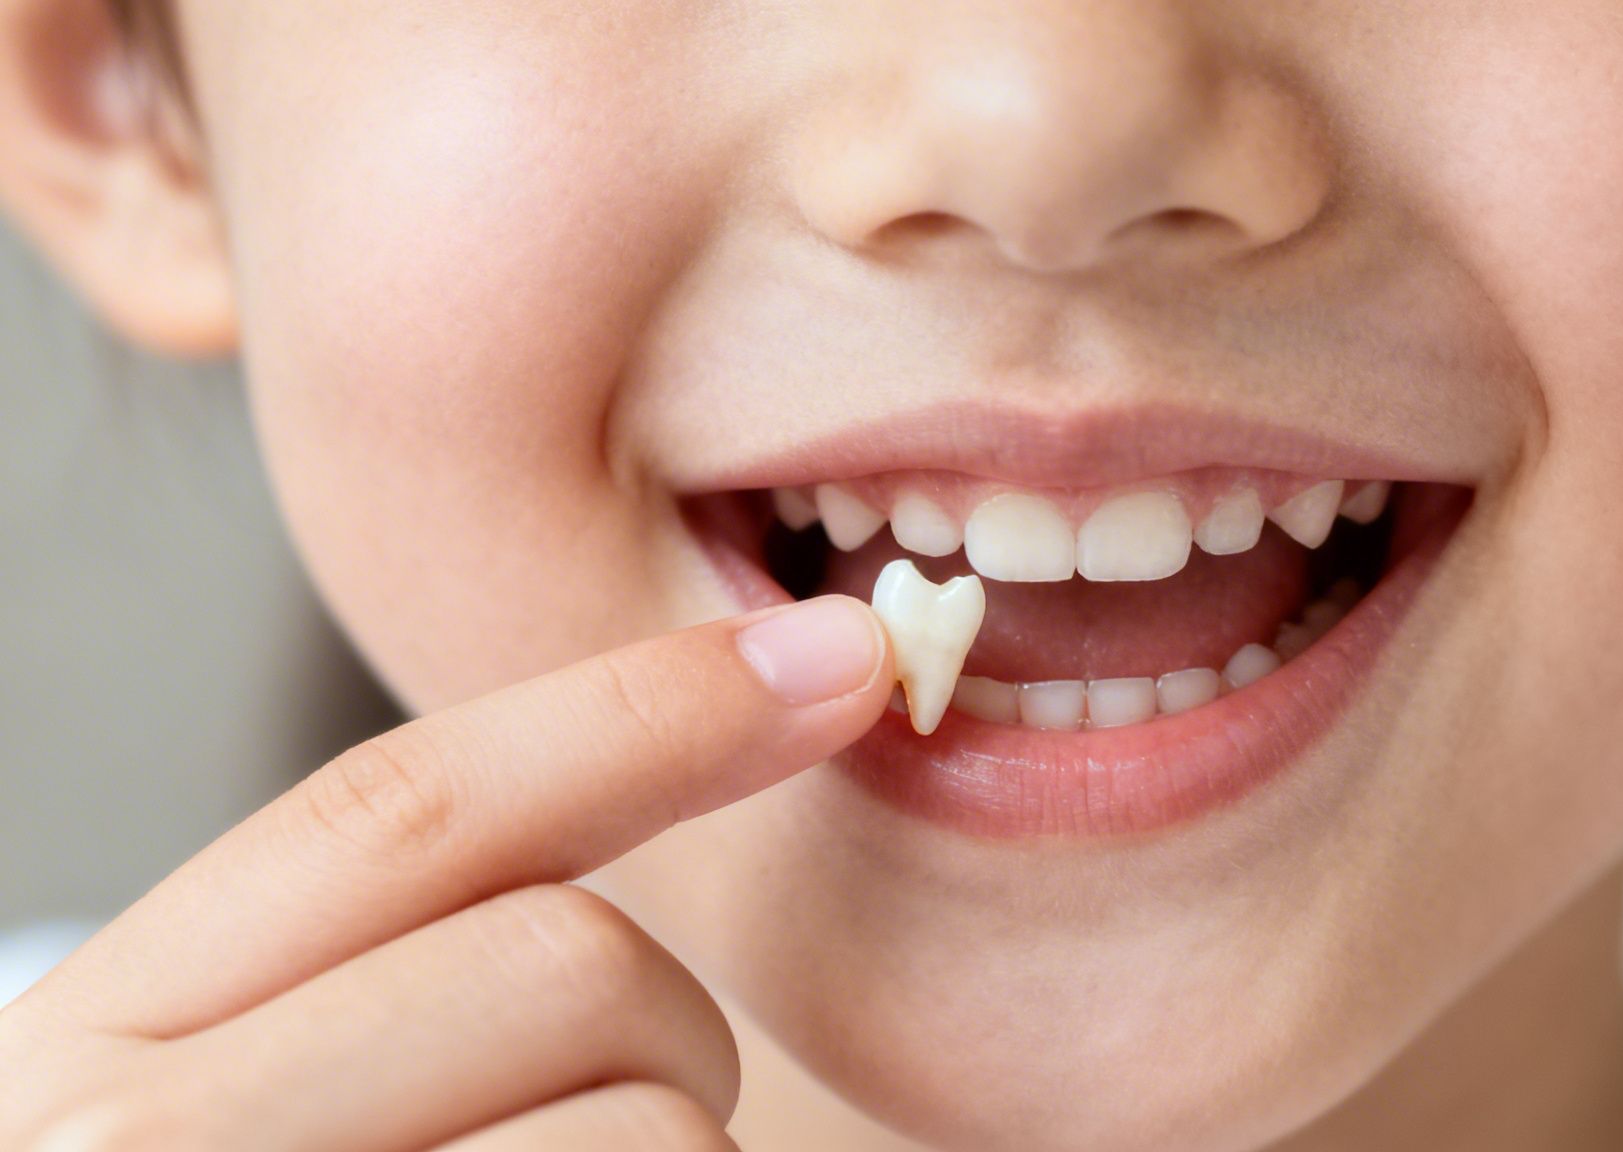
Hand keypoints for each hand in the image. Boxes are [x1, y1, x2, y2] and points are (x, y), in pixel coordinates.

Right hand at [0, 596, 890, 1150]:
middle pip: (573, 965)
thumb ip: (377, 978)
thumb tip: (671, 821)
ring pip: (654, 1132)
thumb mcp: (218, 1106)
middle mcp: (150, 1149)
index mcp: (104, 1043)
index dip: (645, 713)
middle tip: (614, 1121)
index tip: (839, 663)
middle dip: (668, 1036)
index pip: (407, 815)